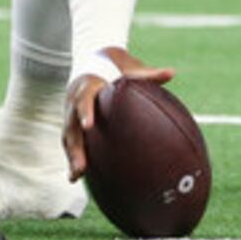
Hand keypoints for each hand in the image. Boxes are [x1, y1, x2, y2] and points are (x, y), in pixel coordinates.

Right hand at [61, 48, 178, 179]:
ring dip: (72, 157)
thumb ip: (148, 73)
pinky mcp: (73, 126)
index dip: (85, 112)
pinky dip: (73, 159)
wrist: (93, 61)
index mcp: (87, 87)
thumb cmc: (115, 68)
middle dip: (75, 147)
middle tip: (81, 166)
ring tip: (76, 176)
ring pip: (68, 138)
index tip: (88, 126)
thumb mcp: (129, 67)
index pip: (84, 100)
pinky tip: (76, 178)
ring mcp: (71, 116)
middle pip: (71, 126)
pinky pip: (71, 143)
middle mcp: (75, 103)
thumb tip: (172, 73)